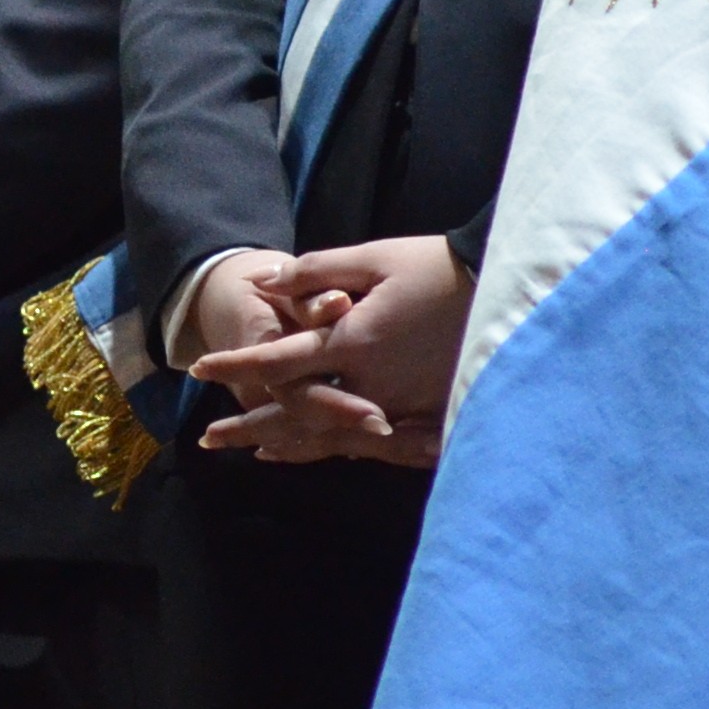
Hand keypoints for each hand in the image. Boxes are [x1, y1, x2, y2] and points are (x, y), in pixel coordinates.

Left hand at [185, 234, 471, 467]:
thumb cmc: (438, 265)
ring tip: (256, 451)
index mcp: (352, 340)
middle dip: (249, 427)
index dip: (237, 366)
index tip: (199, 370)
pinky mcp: (425, 413)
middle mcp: (370, 381)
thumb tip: (265, 281)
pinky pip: (370, 442)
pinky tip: (325, 449)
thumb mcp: (376, 257)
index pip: (278, 361)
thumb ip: (317, 272)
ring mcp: (399, 404)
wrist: (508, 288)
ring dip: (290, 443)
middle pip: (296, 414)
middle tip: (209, 439)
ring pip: (330, 436)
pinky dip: (338, 446)